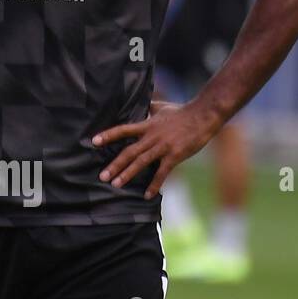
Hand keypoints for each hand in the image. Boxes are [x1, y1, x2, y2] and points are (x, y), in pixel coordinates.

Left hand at [92, 99, 218, 199]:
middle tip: (102, 176)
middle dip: (114, 165)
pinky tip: (147, 195)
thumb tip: (141, 103)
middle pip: (129, 151)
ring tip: (116, 185)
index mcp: (147, 125)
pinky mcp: (175, 155)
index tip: (93, 142)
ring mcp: (163, 147)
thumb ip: (149, 107)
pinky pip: (162, 173)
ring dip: (128, 174)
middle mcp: (152, 136)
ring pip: (141, 162)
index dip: (108, 135)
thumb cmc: (182, 111)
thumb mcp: (162, 107)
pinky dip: (154, 185)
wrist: (203, 115)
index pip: (123, 130)